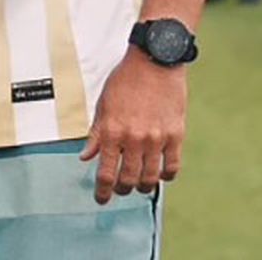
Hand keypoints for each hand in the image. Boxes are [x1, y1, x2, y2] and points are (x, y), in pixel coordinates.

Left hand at [81, 47, 186, 203]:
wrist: (154, 63)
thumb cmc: (126, 81)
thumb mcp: (102, 106)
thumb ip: (95, 135)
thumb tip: (86, 156)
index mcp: (111, 131)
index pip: (105, 172)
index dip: (102, 191)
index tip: (101, 199)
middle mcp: (134, 138)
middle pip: (128, 179)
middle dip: (121, 189)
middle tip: (119, 190)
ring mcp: (156, 139)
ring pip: (150, 177)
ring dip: (142, 186)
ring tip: (138, 186)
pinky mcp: (175, 135)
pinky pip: (172, 166)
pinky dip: (166, 176)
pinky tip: (161, 176)